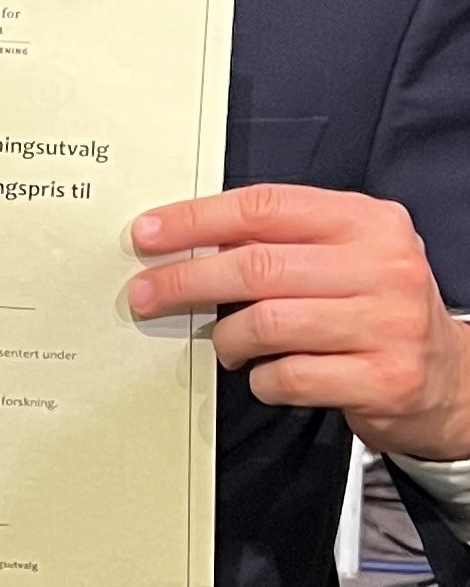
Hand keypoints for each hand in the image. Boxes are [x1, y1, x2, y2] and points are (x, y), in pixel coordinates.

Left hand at [129, 184, 469, 459]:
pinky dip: (262, 379)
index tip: (151, 233)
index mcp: (366, 219)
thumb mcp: (345, 253)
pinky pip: (292, 376)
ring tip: (223, 344)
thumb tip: (189, 241)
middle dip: (188, 279)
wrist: (451, 379)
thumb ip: (283, 240)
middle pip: (258, 266)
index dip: (198, 219)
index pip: (265, 207)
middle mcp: (383, 264)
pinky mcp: (386, 380)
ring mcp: (388, 323)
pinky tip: (265, 375)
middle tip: (147, 293)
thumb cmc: (376, 306)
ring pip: (269, 323)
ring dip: (227, 338)